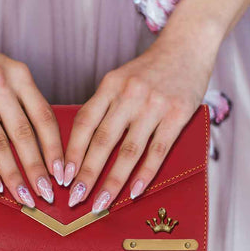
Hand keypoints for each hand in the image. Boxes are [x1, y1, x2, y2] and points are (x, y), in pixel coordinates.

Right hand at [0, 26, 63, 206]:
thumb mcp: (12, 71)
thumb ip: (26, 100)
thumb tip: (44, 143)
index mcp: (20, 76)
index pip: (44, 117)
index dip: (55, 148)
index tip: (63, 173)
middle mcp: (0, 86)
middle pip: (24, 135)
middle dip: (37, 169)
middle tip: (48, 194)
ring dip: (13, 175)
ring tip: (25, 197)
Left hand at [64, 39, 212, 211]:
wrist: (187, 46)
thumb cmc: (148, 69)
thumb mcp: (119, 80)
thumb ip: (104, 106)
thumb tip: (83, 143)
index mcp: (109, 86)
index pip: (84, 123)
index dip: (72, 151)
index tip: (62, 176)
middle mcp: (129, 95)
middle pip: (102, 141)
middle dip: (86, 174)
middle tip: (74, 198)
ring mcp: (154, 105)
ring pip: (128, 151)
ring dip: (112, 182)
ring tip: (100, 204)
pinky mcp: (178, 115)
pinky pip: (158, 150)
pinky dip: (145, 174)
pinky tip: (134, 192)